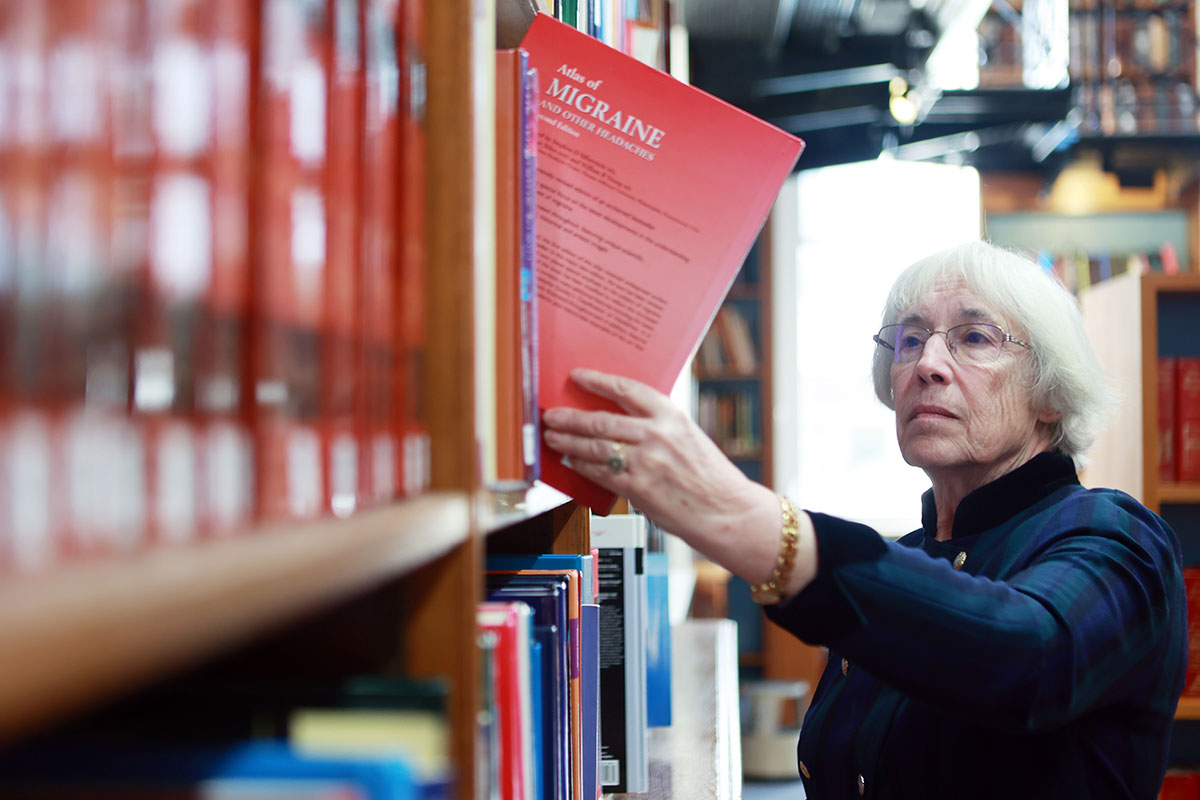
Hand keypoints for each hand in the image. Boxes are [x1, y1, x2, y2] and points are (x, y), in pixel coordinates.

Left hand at [541, 368, 772, 542]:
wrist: (727, 511)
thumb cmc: (710, 478)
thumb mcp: (688, 437)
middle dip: (571, 417)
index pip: (626, 390)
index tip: (578, 376)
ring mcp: (646, 462)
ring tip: (554, 437)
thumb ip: (657, 427)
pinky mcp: (638, 488)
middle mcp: (657, 435)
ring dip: (568, 442)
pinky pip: (600, 474)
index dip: (597, 381)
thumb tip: (618, 423)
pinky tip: (571, 462)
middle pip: (602, 420)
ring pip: (595, 447)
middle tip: (552, 415)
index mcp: (672, 416)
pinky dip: (582, 467)